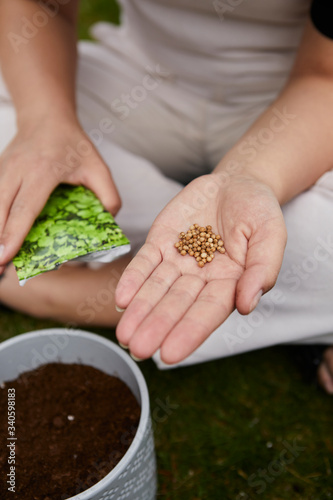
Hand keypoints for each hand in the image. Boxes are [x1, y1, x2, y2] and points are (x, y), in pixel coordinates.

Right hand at [0, 117, 120, 271]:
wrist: (45, 117)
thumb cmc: (73, 144)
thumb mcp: (98, 166)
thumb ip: (109, 195)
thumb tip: (108, 222)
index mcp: (43, 170)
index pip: (26, 207)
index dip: (14, 234)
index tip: (5, 256)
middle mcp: (18, 170)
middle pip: (0, 209)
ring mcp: (3, 170)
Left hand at [115, 172, 286, 363]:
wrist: (237, 183)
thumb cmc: (259, 211)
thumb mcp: (271, 235)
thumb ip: (262, 269)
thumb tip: (247, 305)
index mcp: (229, 283)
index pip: (208, 312)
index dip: (189, 332)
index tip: (170, 354)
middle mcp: (200, 278)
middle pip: (176, 305)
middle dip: (157, 326)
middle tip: (139, 350)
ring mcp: (178, 261)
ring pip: (156, 289)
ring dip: (140, 310)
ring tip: (124, 334)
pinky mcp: (161, 242)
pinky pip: (145, 262)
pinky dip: (133, 279)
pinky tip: (121, 298)